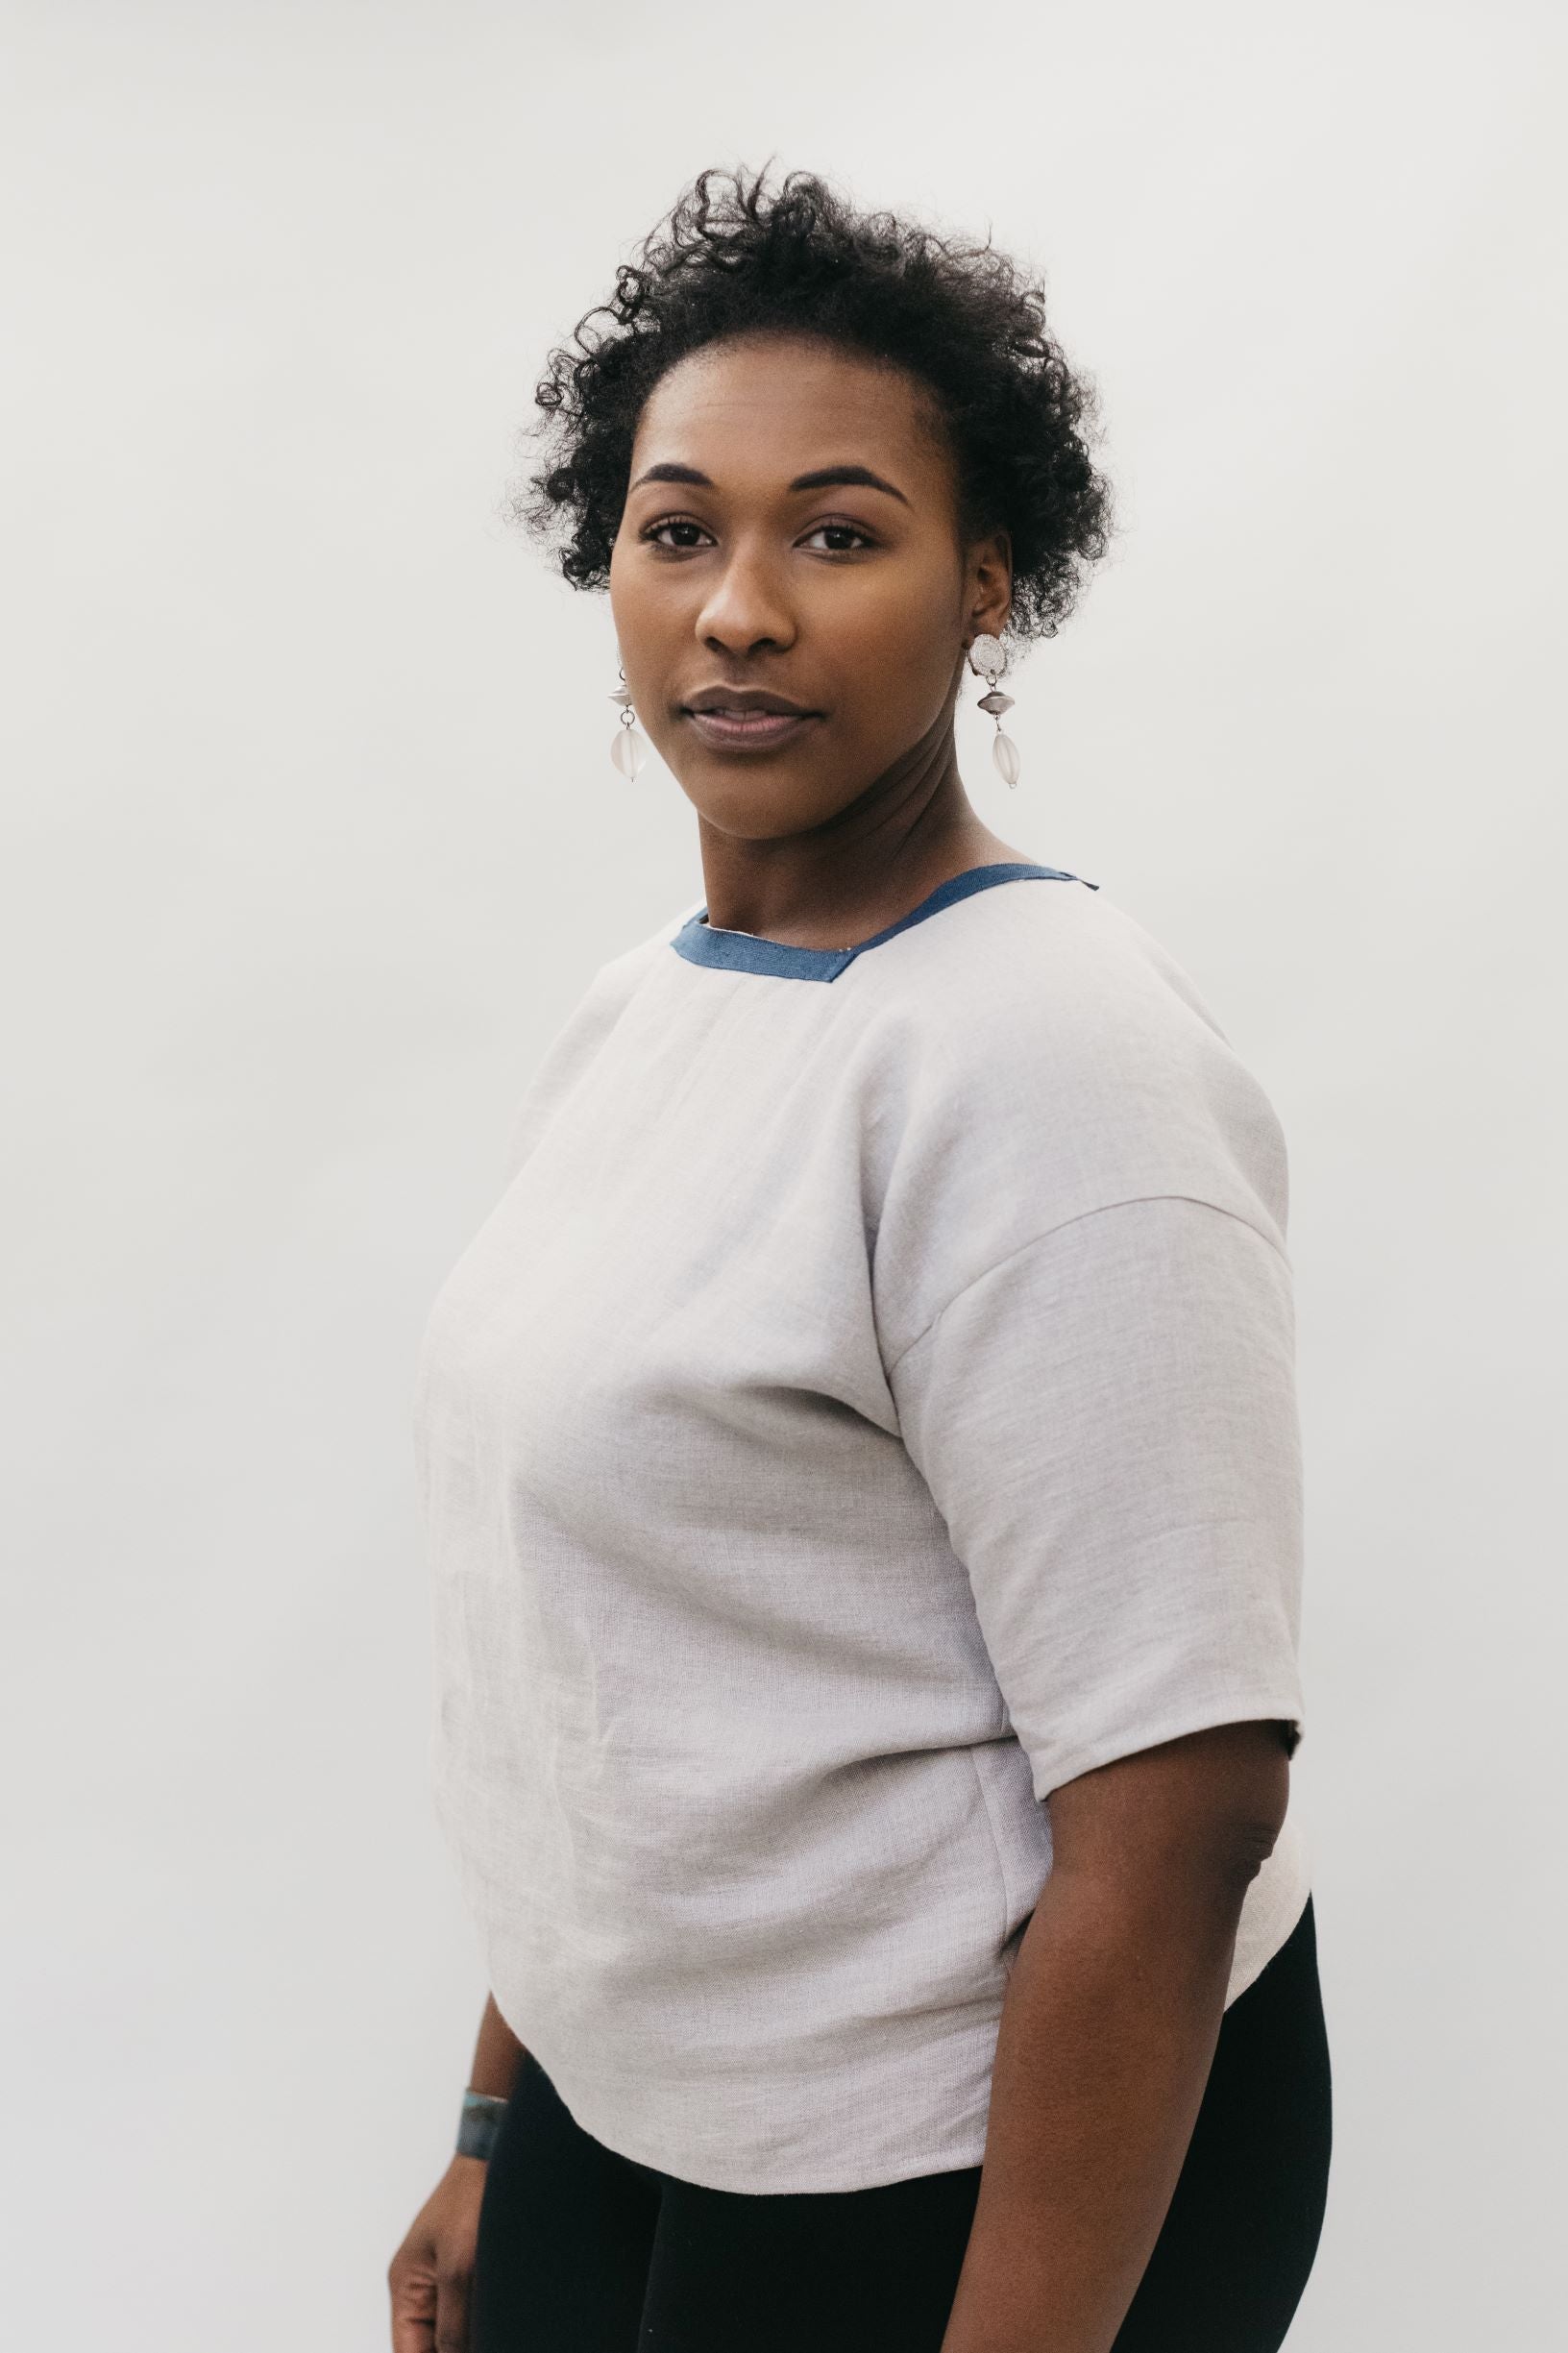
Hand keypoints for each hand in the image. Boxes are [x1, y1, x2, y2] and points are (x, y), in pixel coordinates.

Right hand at [388, 2154, 486, 2351]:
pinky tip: (504, 2324)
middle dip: (457, 2349)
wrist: (497, 2154)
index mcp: (406, 2289)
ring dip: (473, 2338)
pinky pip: (472, 2314)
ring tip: (498, 2331)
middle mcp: (422, 2291)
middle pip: (430, 2346)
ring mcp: (446, 2283)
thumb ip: (453, 2324)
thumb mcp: (459, 2267)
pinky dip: (484, 2325)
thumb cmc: (471, 2198)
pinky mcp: (472, 2274)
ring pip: (454, 2333)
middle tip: (490, 2341)